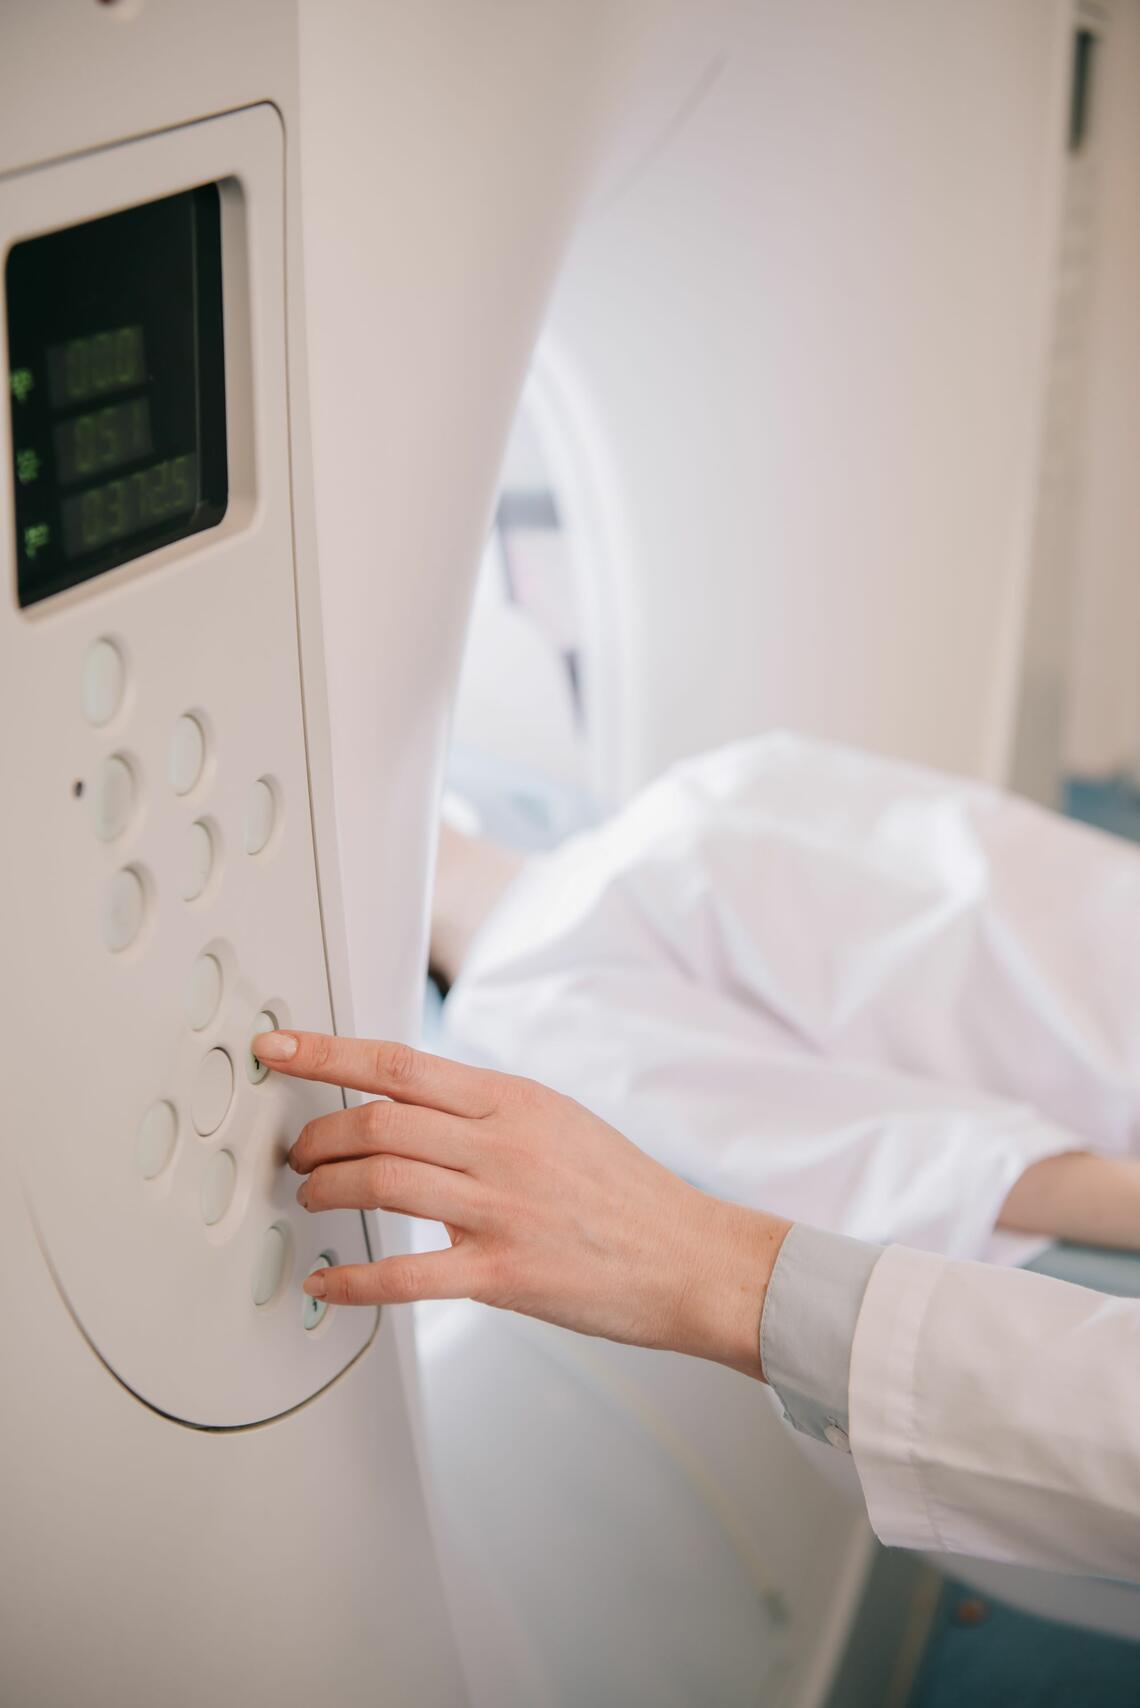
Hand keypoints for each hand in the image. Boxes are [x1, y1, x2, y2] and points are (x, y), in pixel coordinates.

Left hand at [254, 1030, 790, 1378]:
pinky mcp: (504, 1274)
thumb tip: (409, 1111)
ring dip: (326, 1192)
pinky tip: (328, 1280)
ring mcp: (502, 1208)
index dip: (325, 1053)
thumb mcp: (557, 1120)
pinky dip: (353, 1278)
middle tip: (297, 1155)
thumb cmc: (623, 1192)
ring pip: (381, 1184)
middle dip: (316, 1137)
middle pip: (376, 1122)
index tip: (276, 1047)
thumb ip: (483, 1113)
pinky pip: (406, 1275)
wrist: (691, 1257)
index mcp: (512, 1099)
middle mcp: (503, 1144)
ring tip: (312, 1200)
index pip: (398, 1062)